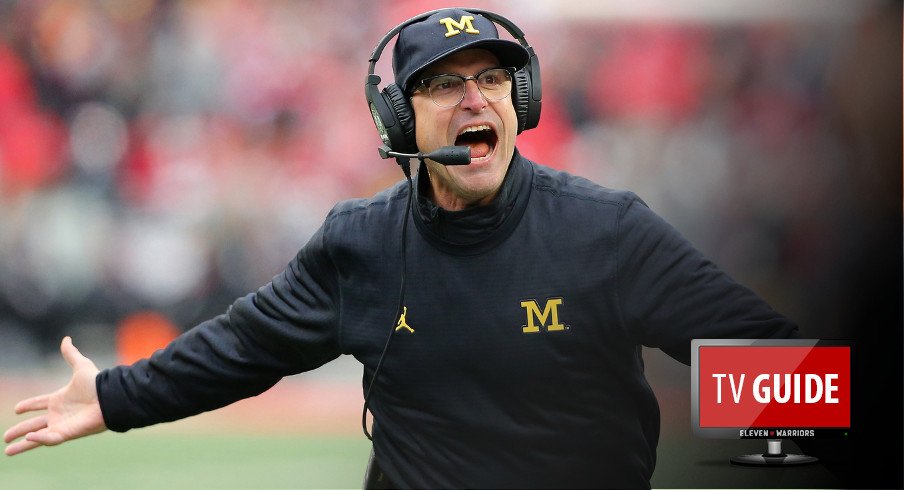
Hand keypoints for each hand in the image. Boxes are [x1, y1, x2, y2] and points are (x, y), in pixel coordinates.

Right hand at [4, 336, 106, 455]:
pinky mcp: (67, 433)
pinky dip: (39, 439)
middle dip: (20, 430)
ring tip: (8, 452)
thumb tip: (66, 339)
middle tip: (6, 437)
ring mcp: (62, 425)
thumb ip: (71, 354)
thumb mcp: (81, 366)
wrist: (109, 396)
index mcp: (60, 399)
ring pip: (37, 437)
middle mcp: (59, 414)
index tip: (17, 408)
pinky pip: (50, 438)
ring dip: (23, 445)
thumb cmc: (97, 383)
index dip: (28, 406)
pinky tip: (29, 437)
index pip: (39, 404)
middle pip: (34, 424)